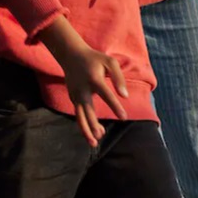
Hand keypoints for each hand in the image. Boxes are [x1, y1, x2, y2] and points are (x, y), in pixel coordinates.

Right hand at [38, 18, 127, 146]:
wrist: (71, 55)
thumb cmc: (95, 59)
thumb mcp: (110, 62)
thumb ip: (119, 77)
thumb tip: (125, 96)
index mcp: (94, 79)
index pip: (106, 95)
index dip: (115, 106)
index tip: (124, 118)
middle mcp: (83, 89)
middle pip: (87, 110)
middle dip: (92, 125)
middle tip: (100, 136)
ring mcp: (76, 95)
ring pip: (79, 116)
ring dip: (85, 130)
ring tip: (94, 143)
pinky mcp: (73, 98)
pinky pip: (79, 113)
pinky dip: (85, 124)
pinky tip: (95, 132)